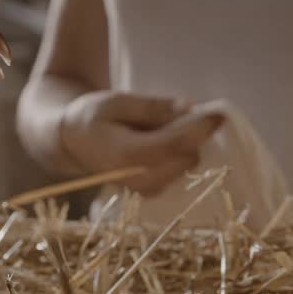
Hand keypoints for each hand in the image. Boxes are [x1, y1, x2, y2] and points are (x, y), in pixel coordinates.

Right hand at [59, 91, 224, 196]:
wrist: (73, 144)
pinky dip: (179, 153)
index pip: (175, 145)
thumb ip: (153, 107)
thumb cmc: (93, 117)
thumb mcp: (117, 101)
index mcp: (125, 155)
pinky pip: (181, 170)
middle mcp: (138, 180)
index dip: (201, 128)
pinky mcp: (153, 192)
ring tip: (158, 127)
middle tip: (178, 112)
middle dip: (191, 134)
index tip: (219, 112)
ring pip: (186, 163)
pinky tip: (159, 141)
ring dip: (185, 143)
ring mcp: (146, 190)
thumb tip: (190, 108)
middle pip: (187, 156)